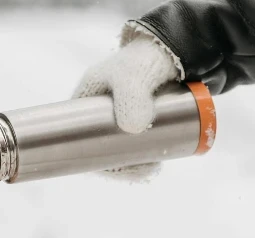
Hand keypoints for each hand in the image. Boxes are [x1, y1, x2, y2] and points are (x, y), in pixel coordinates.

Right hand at [73, 27, 181, 180]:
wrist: (176, 49)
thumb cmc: (146, 59)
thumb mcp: (134, 75)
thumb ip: (132, 97)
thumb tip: (133, 130)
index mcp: (87, 99)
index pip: (78, 136)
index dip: (89, 157)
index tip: (113, 168)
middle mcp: (100, 110)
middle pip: (99, 147)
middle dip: (118, 164)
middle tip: (142, 170)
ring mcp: (120, 114)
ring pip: (119, 148)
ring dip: (133, 164)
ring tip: (152, 168)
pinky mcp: (138, 117)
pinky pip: (135, 143)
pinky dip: (143, 156)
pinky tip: (153, 164)